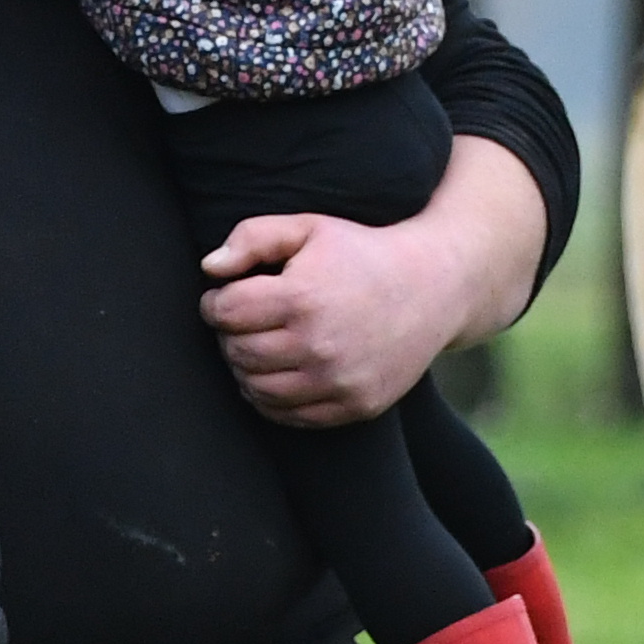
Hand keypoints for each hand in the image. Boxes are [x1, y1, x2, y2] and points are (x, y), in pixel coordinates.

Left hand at [197, 142, 545, 430]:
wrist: (434, 287)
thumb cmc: (361, 254)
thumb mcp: (309, 228)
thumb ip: (252, 238)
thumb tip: (209, 269)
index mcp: (303, 299)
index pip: (225, 313)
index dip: (215, 303)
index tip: (225, 296)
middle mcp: (318, 346)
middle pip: (237, 352)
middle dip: (230, 334)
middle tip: (244, 319)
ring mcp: (337, 382)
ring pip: (256, 389)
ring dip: (246, 368)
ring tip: (259, 344)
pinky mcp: (354, 405)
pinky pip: (288, 415)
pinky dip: (271, 398)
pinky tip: (279, 371)